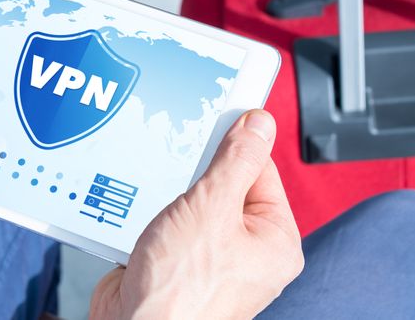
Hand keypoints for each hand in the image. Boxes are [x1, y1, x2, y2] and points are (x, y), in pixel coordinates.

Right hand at [90, 110, 303, 319]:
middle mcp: (249, 253)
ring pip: (192, 206)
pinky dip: (151, 215)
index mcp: (275, 240)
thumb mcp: (213, 207)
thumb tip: (259, 124)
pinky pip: (168, 226)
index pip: (261, 171)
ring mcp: (212, 261)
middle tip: (179, 165)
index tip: (215, 122)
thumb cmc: (182, 292)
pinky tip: (140, 214)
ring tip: (158, 199)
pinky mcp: (178, 267)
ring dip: (170, 196)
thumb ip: (236, 160)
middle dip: (197, 174)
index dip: (236, 145)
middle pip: (225, 186)